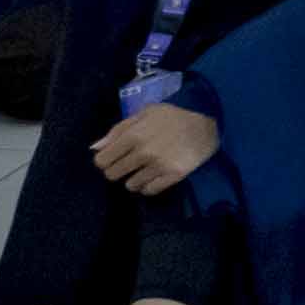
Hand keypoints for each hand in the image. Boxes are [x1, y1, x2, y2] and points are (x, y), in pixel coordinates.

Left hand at [89, 97, 221, 195]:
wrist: (208, 122)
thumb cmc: (173, 115)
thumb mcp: (145, 113)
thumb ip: (118, 130)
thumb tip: (95, 148)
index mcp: (133, 135)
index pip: (102, 161)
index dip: (105, 160)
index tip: (115, 157)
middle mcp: (143, 153)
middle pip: (113, 175)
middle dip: (118, 169)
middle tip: (130, 163)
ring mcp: (159, 166)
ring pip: (130, 185)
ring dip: (135, 178)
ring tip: (146, 169)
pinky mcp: (174, 175)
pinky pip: (149, 191)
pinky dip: (149, 186)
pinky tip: (155, 176)